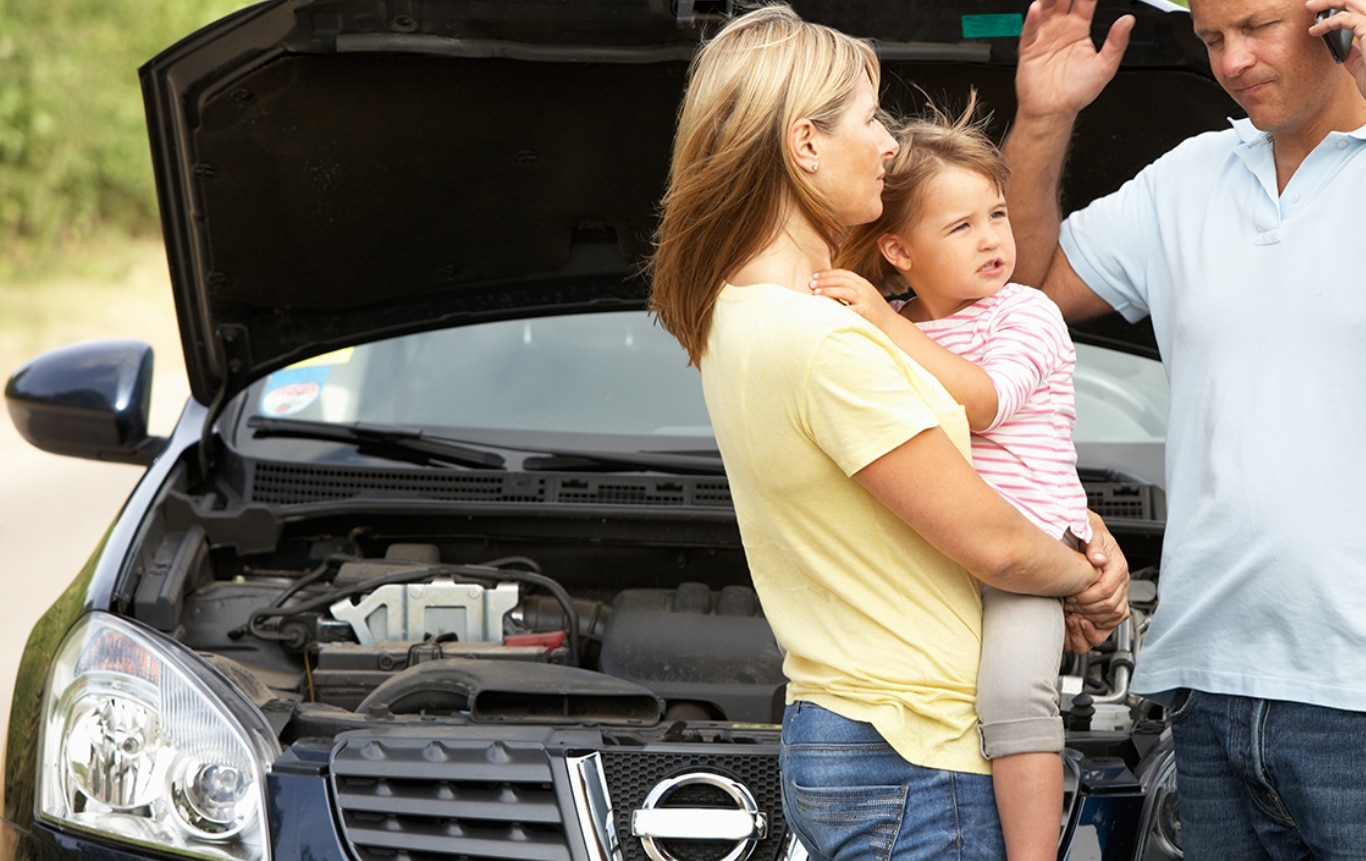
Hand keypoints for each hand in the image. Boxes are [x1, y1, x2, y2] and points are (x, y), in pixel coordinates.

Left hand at [811, 269, 900, 331]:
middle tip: (811, 283)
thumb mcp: (863, 296)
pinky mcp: (866, 311)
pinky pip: (849, 308)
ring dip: (828, 290)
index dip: (828, 273)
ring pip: (844, 290)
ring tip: (816, 293)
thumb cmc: (873, 312)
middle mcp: (864, 288)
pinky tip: (827, 308)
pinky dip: (838, 307)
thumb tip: (827, 288)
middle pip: (842, 280)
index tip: (815, 275)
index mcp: (862, 283)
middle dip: (825, 280)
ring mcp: (866, 299)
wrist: (891, 325)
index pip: (843, 273)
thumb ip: (849, 291)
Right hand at [1016, 0, 1133, 120]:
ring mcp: (1044, 37)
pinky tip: (1037, 8)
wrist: (1053, 111)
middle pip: (1063, 1)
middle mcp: (1060, 30)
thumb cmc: (1076, 93)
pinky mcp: (1029, 48)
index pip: (1084, 3)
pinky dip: (1032, 19)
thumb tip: (1128, 21)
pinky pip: (1030, 30)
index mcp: (1079, 31)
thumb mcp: (1105, 67)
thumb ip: (1117, 43)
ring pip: (1046, 9)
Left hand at [1062, 510, 1129, 650]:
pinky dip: (1099, 624)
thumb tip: (1098, 559)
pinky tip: (1083, 620)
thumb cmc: (1086, 532)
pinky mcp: (1115, 599)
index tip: (1069, 597)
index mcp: (1117, 565)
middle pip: (1110, 606)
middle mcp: (1121, 580)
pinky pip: (1114, 620)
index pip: (1105, 590)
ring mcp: (1119, 590)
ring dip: (1092, 617)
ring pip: (1114, 615)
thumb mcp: (1089, 531)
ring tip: (1073, 612)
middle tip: (1068, 605)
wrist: (1085, 532)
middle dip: (1086, 608)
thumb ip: (1094, 543)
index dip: (1086, 597)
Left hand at [1307, 0, 1365, 97]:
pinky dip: (1327, 23)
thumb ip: (1355, 53)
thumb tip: (1343, 47)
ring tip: (1310, 7)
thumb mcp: (1362, 65)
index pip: (1362, 8)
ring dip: (1329, 2)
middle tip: (1313, 3)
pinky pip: (1345, 19)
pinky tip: (1314, 31)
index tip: (1326, 9)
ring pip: (1352, 1)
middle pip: (1357, 0)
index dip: (1345, 5)